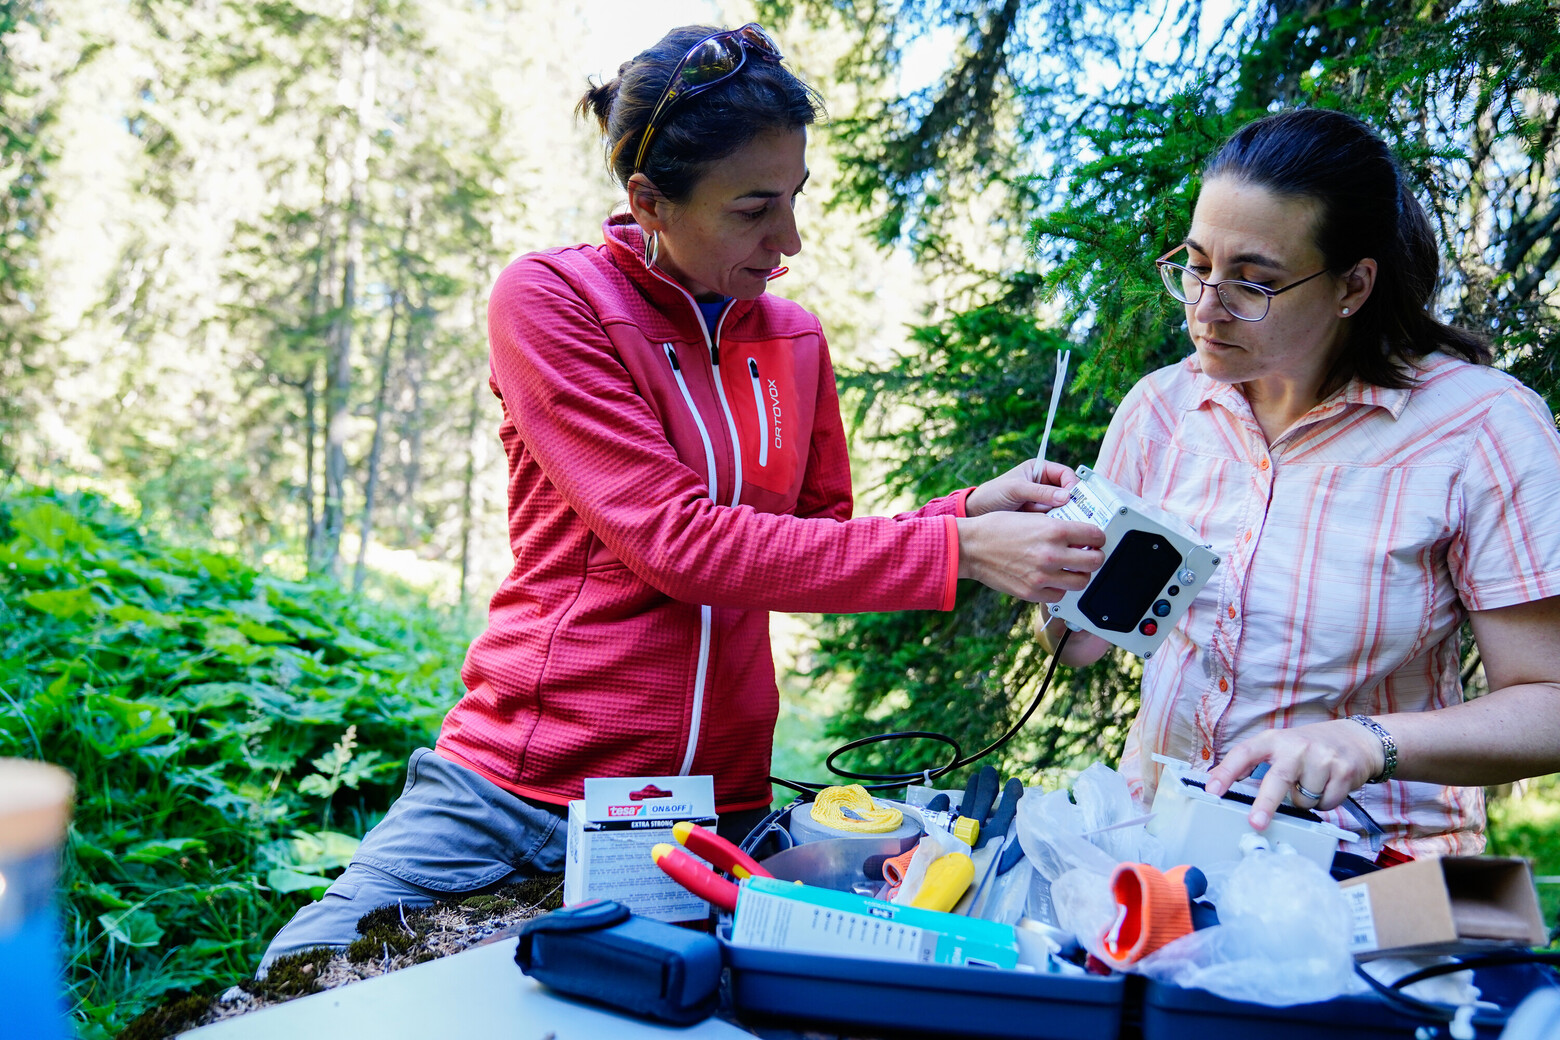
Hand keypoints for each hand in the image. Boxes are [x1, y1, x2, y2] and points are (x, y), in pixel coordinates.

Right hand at [955, 511, 1104, 601]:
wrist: (970, 547)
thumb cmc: (996, 528)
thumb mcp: (1031, 516)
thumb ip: (1057, 526)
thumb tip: (1078, 534)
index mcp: (1054, 530)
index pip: (1095, 536)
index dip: (1098, 537)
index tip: (1095, 539)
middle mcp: (1052, 554)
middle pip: (1095, 561)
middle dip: (1095, 556)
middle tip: (1088, 554)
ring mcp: (1043, 576)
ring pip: (1082, 582)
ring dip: (1080, 574)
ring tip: (1071, 568)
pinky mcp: (1032, 592)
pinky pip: (1060, 595)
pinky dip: (1059, 588)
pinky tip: (1052, 578)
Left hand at [965, 459, 1077, 516]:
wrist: (976, 513)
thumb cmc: (992, 494)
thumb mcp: (1015, 489)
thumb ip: (1039, 492)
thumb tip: (1065, 496)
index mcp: (1040, 470)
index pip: (1065, 474)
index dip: (1071, 485)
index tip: (1070, 498)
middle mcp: (1044, 485)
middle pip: (1068, 492)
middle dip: (1068, 502)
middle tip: (1068, 513)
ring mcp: (1042, 502)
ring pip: (1062, 508)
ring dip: (1058, 514)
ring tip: (1047, 519)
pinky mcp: (1038, 517)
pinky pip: (1053, 520)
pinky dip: (1051, 523)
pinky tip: (1043, 526)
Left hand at [1204, 719, 1386, 829]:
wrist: (1357, 740)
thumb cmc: (1310, 747)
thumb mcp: (1281, 747)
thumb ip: (1258, 764)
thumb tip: (1226, 787)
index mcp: (1273, 740)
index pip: (1244, 754)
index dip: (1226, 772)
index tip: (1212, 790)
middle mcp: (1296, 747)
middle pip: (1277, 778)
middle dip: (1265, 803)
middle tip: (1255, 822)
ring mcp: (1321, 758)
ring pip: (1302, 800)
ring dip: (1304, 802)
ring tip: (1311, 784)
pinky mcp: (1343, 772)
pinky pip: (1325, 803)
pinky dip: (1324, 802)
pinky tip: (1328, 786)